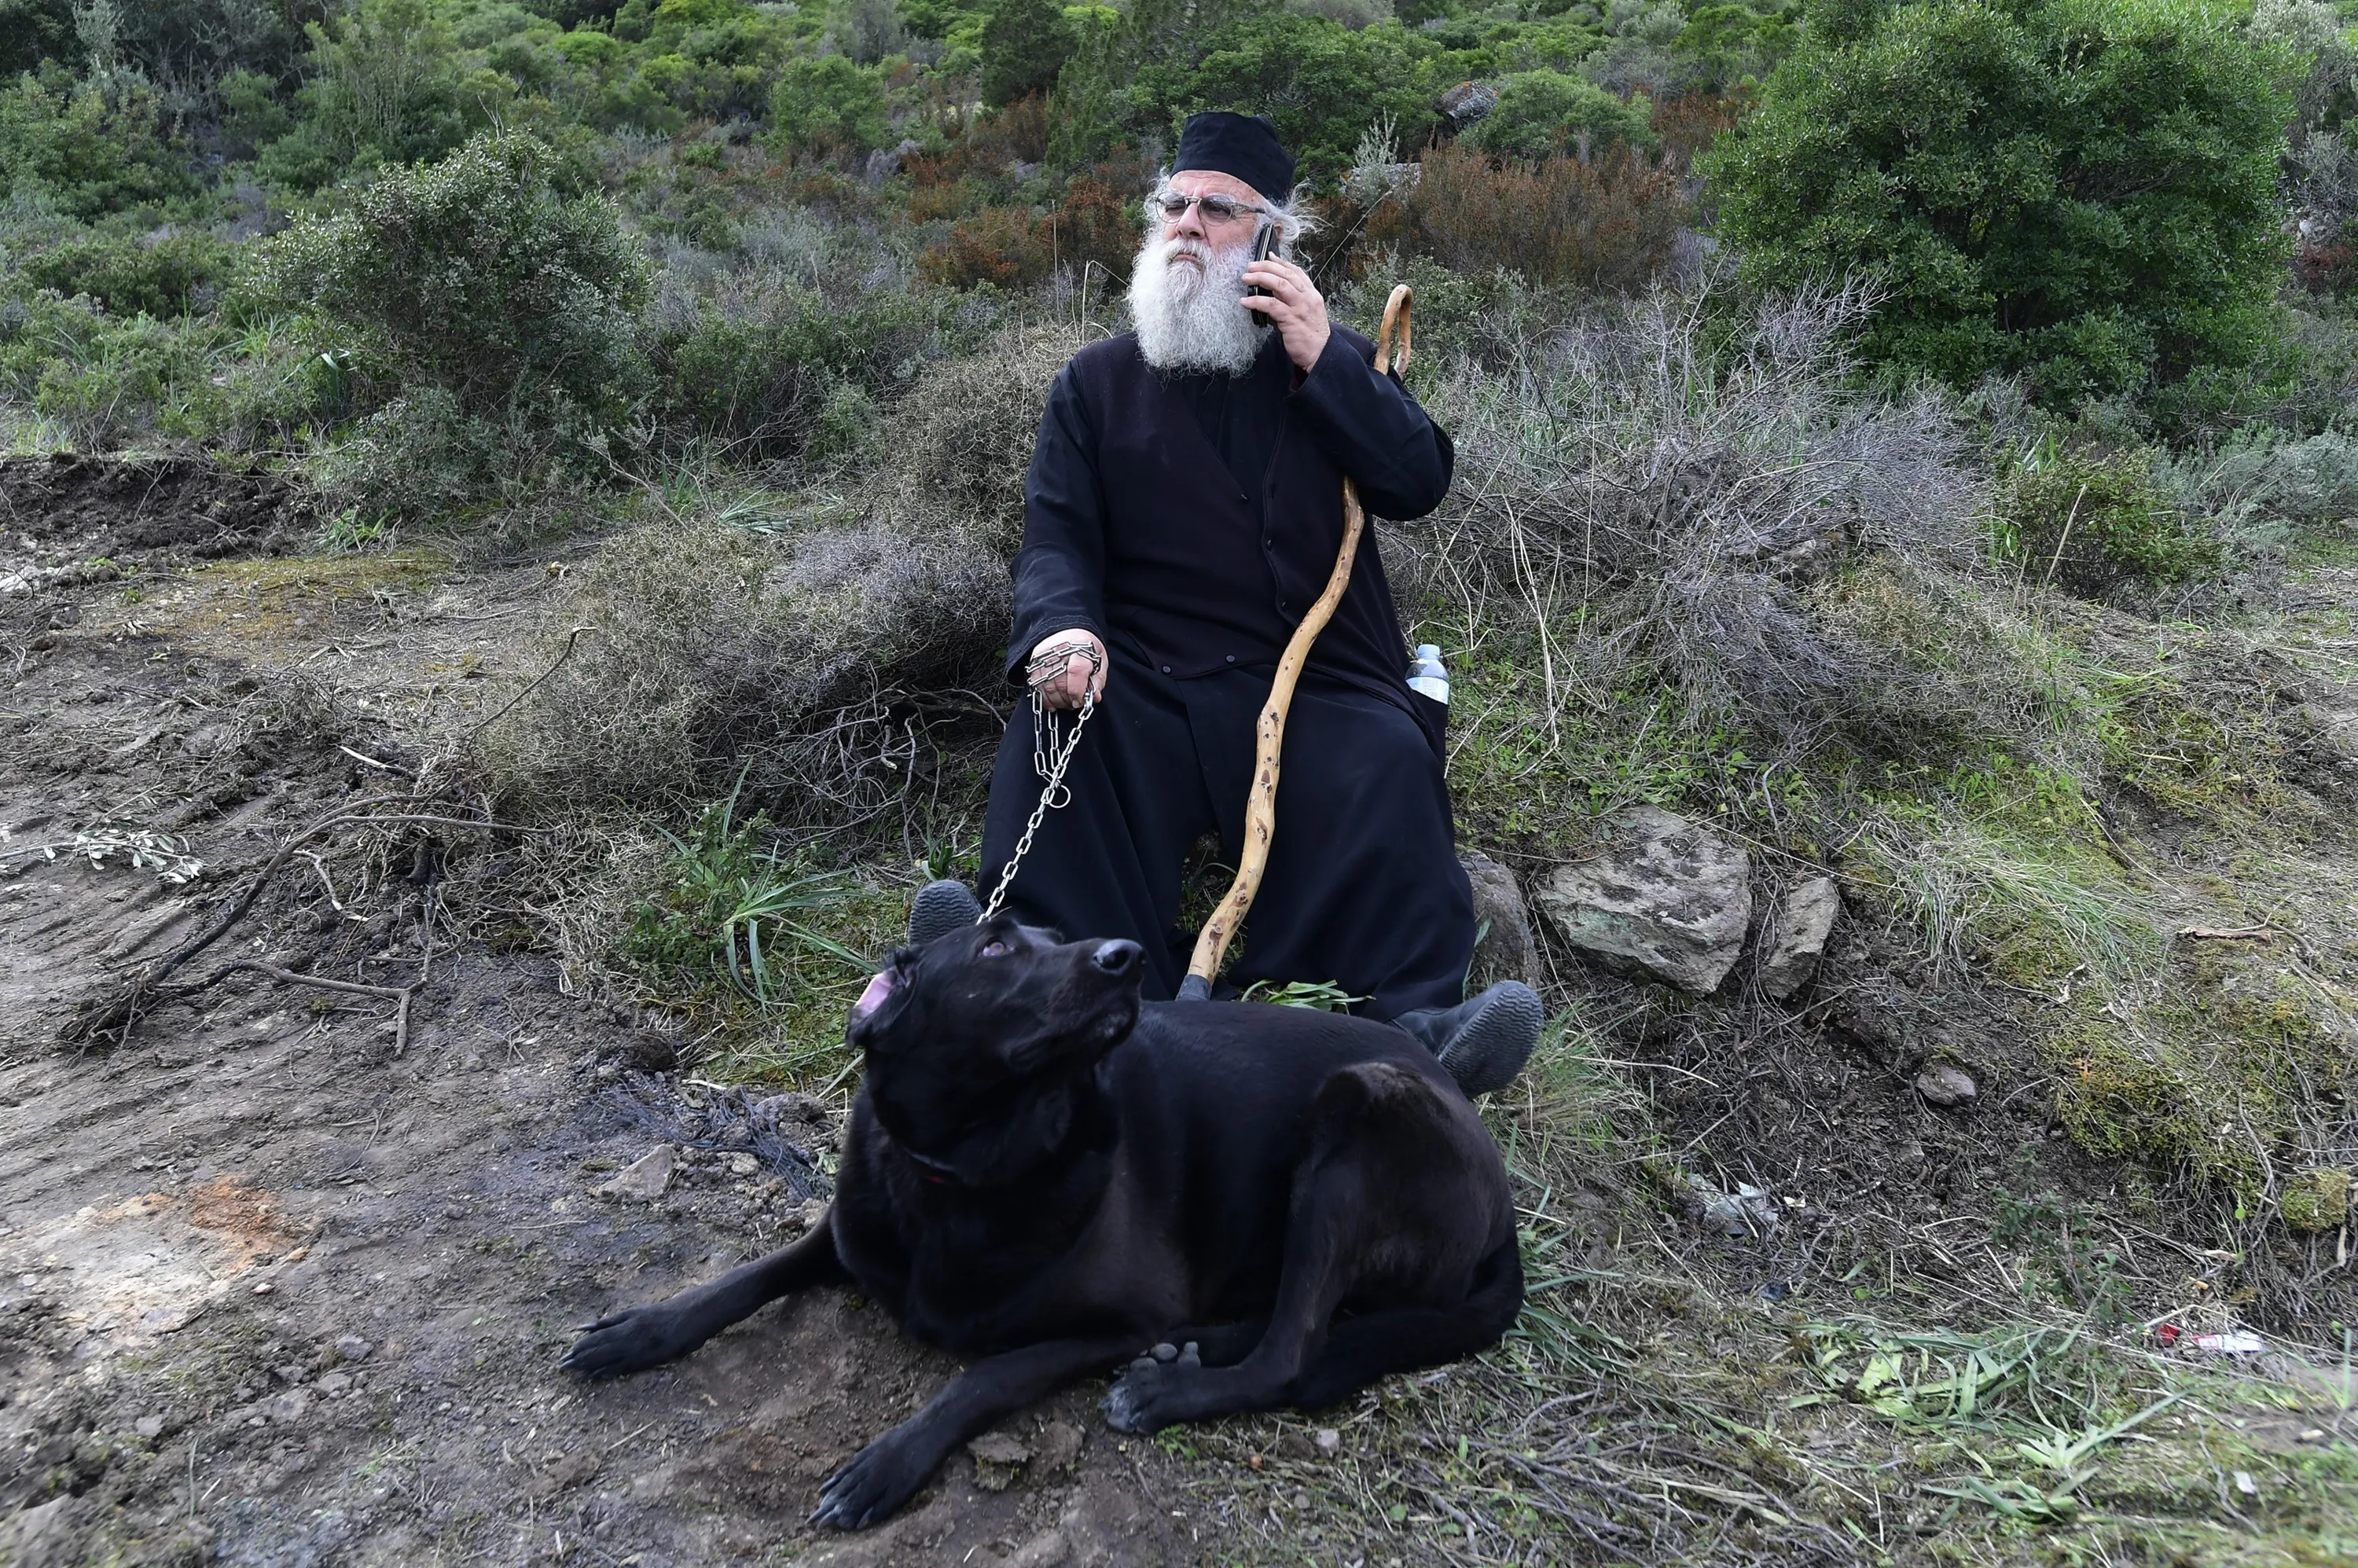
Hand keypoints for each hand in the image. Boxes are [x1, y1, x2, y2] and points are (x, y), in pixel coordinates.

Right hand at [1027, 629, 1106, 710]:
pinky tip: (1052, 703)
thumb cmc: (1085, 647)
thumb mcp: (1099, 659)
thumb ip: (1098, 679)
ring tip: (1066, 702)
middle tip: (1075, 703)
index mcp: (1080, 646)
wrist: (1068, 630)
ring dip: (1057, 701)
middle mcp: (1060, 650)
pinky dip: (1044, 698)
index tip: (1080, 701)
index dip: (1078, 691)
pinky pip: (1036, 685)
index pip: (1077, 671)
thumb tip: (1094, 697)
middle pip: (1061, 682)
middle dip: (1068, 699)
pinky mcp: (1034, 661)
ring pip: (1047, 686)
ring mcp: (1044, 655)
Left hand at [1240, 256, 1330, 372]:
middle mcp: (1307, 297)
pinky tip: (1246, 302)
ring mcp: (1300, 307)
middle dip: (1266, 267)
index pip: (1296, 272)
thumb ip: (1291, 302)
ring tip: (1246, 278)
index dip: (1281, 263)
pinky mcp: (1291, 319)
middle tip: (1251, 267)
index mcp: (1311, 294)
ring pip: (1279, 285)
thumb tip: (1270, 296)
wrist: (1321, 353)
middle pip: (1285, 274)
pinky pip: (1271, 305)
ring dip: (1260, 279)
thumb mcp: (1306, 313)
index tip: (1269, 256)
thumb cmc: (1311, 336)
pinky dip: (1256, 301)